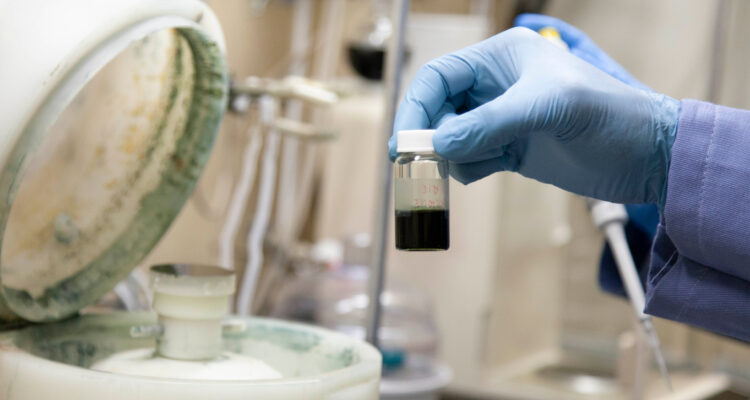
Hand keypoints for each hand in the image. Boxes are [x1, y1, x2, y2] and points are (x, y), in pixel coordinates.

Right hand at [389, 26, 678, 204]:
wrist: (649, 158)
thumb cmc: (610, 116)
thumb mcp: (549, 109)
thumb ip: (489, 123)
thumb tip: (437, 145)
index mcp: (503, 57)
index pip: (440, 77)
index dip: (416, 106)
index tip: (403, 142)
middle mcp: (497, 85)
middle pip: (439, 109)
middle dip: (431, 136)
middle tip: (425, 166)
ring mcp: (502, 119)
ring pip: (451, 138)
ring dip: (455, 156)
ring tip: (484, 162)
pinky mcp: (510, 149)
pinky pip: (470, 159)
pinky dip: (470, 168)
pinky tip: (497, 167)